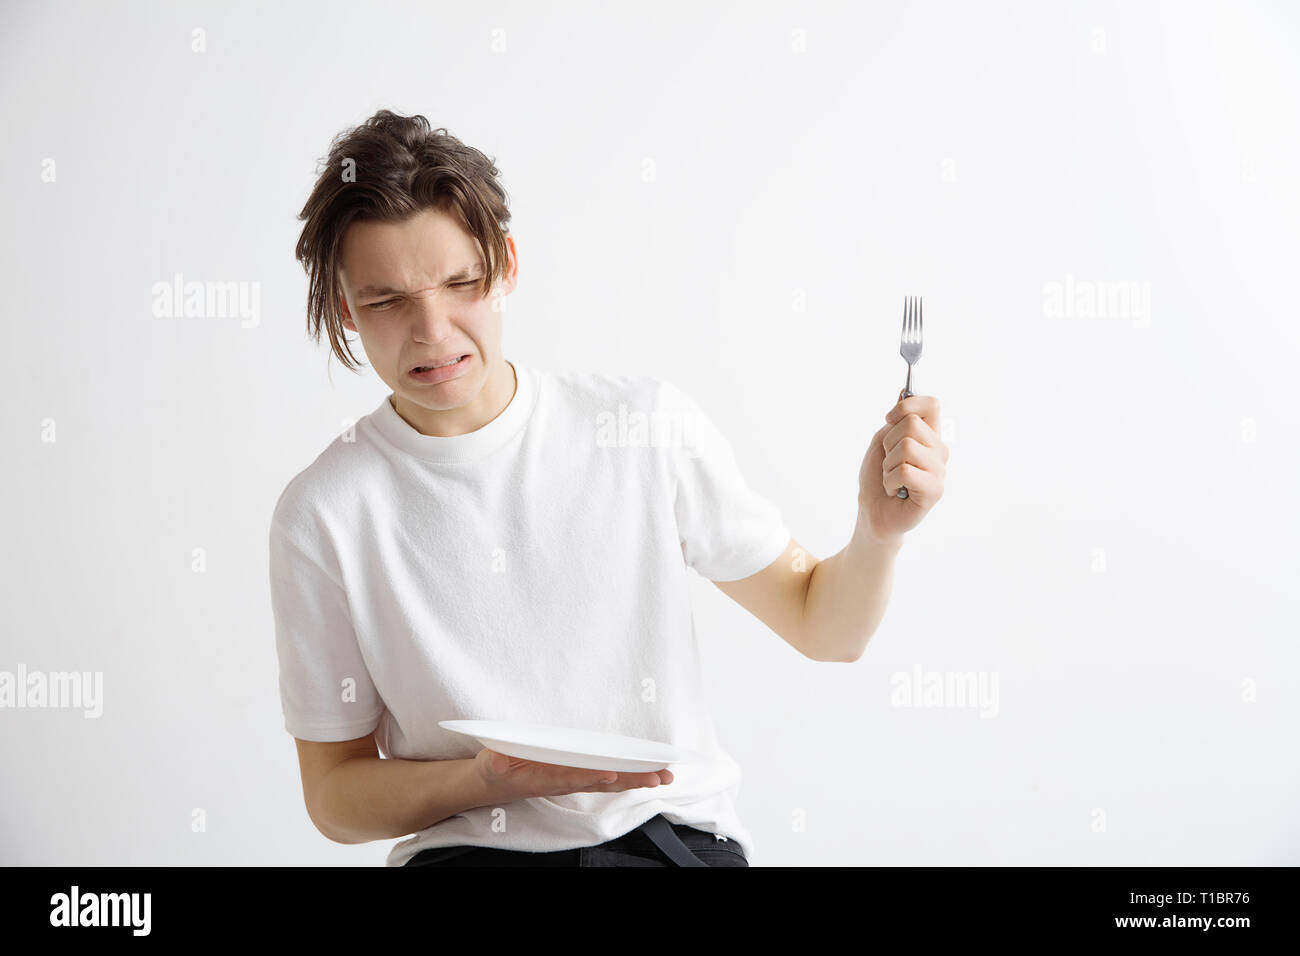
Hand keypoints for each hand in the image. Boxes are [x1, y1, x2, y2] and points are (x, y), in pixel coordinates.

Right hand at [473, 747, 672, 802]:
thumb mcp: (490, 766)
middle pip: (600, 782)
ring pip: (608, 781)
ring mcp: (571, 781)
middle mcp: (563, 782)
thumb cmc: (495, 773)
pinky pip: (605, 777)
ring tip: (661, 777)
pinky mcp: (575, 776)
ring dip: (635, 779)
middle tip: (656, 778)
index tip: (610, 775)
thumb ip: (494, 765)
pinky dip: (627, 775)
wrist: (494, 785)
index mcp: (543, 779)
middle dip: (629, 780)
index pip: (570, 778)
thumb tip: (498, 763)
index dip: (590, 777)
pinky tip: (646, 775)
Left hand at [857, 391, 947, 543]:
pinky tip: (895, 491)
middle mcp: (939, 451)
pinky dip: (889, 481)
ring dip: (887, 465)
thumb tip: (903, 391)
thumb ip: (896, 420)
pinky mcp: (934, 490)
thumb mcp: (882, 441)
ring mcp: (939, 470)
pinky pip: (904, 470)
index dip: (907, 406)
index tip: (889, 419)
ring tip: (892, 478)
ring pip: (907, 447)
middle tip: (889, 462)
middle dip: (888, 442)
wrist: (873, 512)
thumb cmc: (877, 478)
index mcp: (929, 436)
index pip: (931, 404)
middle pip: (912, 424)